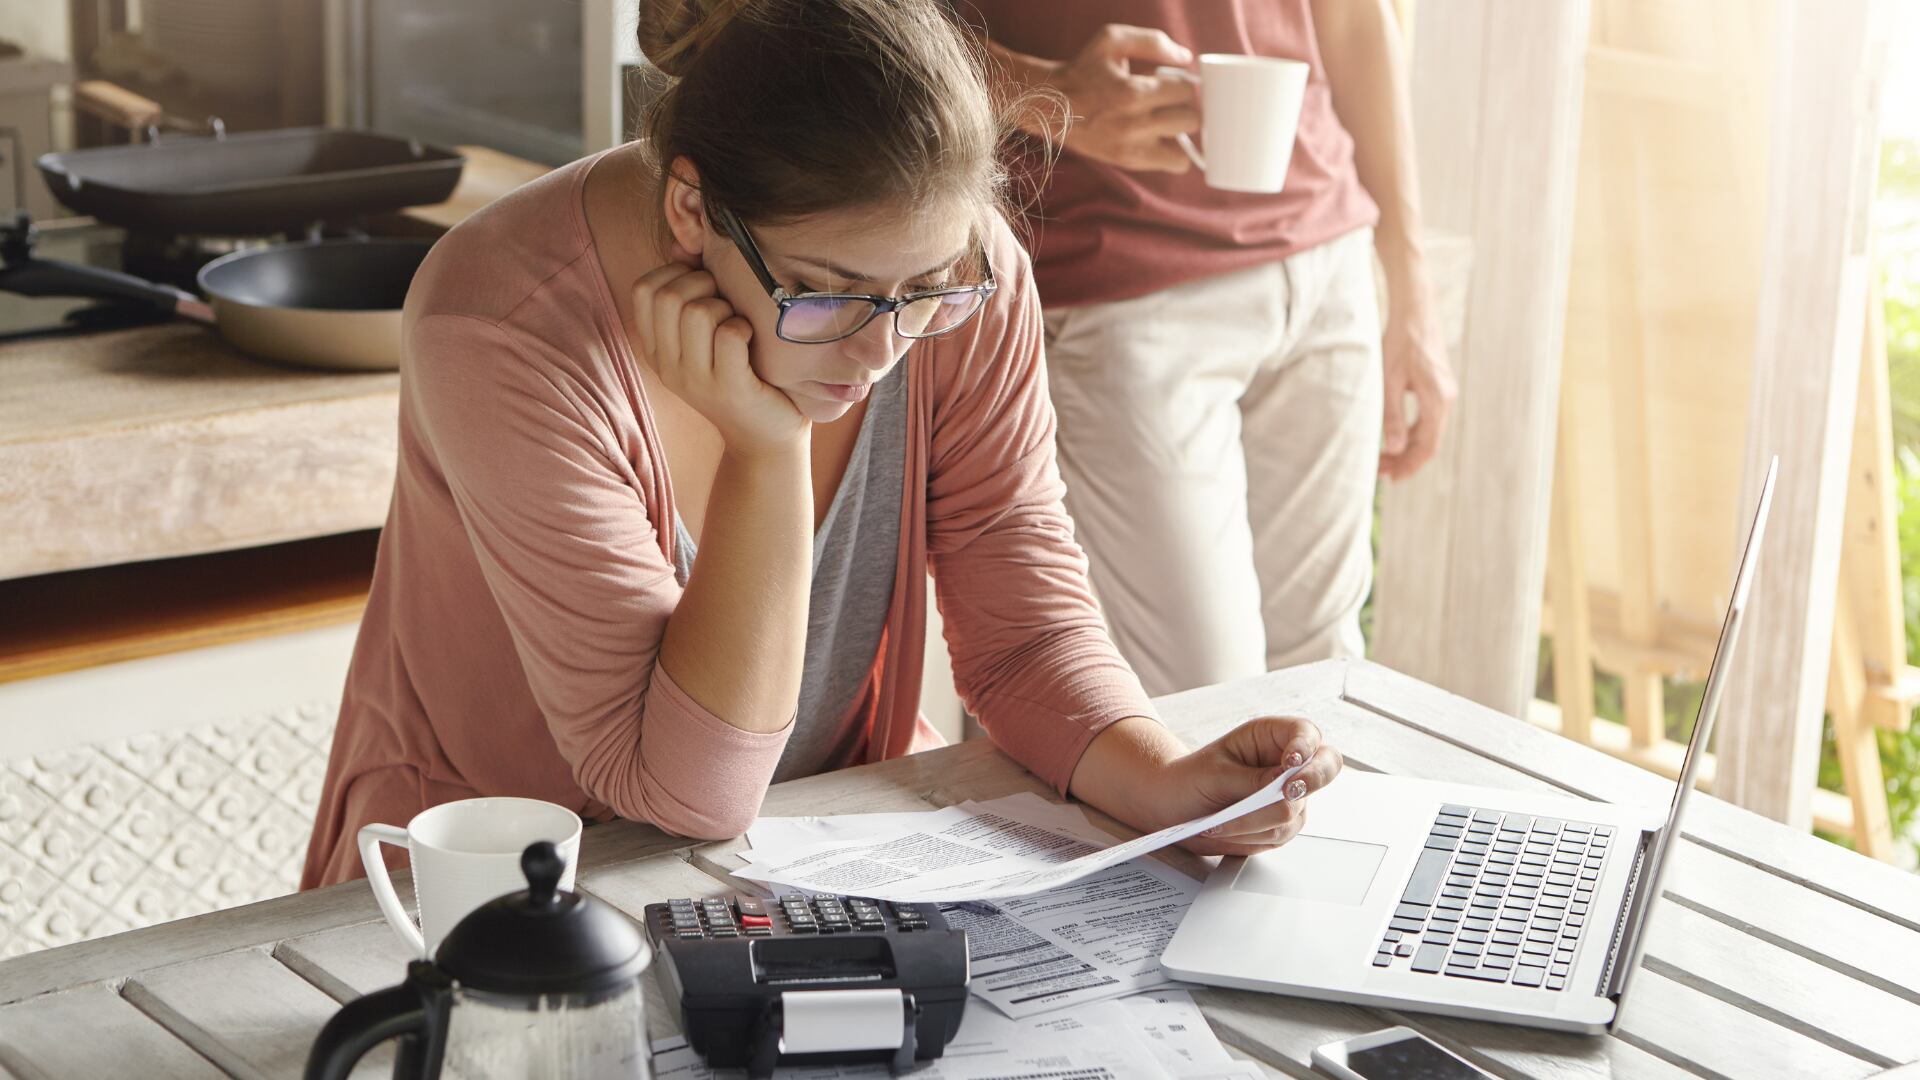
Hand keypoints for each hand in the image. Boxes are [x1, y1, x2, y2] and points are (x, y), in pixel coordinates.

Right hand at [631, 263, 806, 457]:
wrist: (766, 438)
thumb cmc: (742, 372)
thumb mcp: (706, 337)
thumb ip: (690, 294)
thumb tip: (682, 245)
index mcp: (657, 348)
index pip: (644, 288)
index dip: (676, 273)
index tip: (703, 288)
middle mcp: (668, 365)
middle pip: (669, 294)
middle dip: (704, 285)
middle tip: (725, 305)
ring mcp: (695, 380)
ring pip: (697, 312)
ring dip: (726, 307)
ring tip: (737, 325)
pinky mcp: (729, 389)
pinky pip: (729, 335)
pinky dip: (745, 327)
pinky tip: (751, 341)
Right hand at [1046, 25, 1200, 172]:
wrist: (1051, 106)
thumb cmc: (1084, 70)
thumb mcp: (1113, 40)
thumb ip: (1153, 42)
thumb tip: (1186, 58)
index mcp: (1133, 92)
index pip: (1186, 91)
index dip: (1183, 83)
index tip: (1171, 82)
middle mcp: (1135, 124)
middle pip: (1191, 119)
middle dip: (1183, 107)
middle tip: (1169, 102)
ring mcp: (1132, 148)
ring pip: (1185, 148)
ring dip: (1181, 133)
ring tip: (1166, 122)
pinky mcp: (1130, 162)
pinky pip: (1174, 165)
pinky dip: (1174, 153)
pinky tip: (1160, 138)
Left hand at [1119, 717, 1342, 856]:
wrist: (1173, 807)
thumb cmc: (1189, 779)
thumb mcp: (1215, 773)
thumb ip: (1252, 780)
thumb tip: (1283, 786)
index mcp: (1270, 737)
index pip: (1306, 733)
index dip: (1306, 746)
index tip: (1292, 761)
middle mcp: (1285, 766)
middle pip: (1325, 767)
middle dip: (1309, 781)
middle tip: (1288, 792)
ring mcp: (1289, 796)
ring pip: (1295, 810)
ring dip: (1259, 820)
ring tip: (1221, 822)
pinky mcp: (1282, 824)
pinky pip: (1281, 833)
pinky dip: (1253, 835)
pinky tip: (1226, 830)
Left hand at [1379, 301, 1454, 480]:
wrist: (1415, 311)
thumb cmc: (1398, 342)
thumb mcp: (1388, 381)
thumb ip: (1391, 416)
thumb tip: (1393, 450)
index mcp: (1438, 400)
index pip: (1427, 446)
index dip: (1410, 465)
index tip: (1391, 479)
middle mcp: (1447, 399)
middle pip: (1429, 442)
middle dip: (1406, 460)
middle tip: (1381, 472)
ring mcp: (1445, 392)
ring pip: (1429, 431)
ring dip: (1407, 446)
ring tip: (1383, 458)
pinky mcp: (1439, 385)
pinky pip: (1428, 418)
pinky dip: (1412, 431)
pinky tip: (1394, 435)